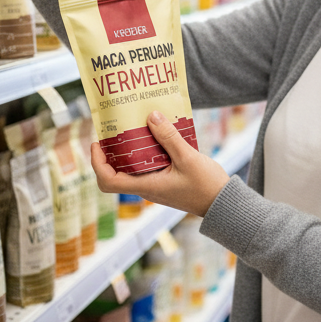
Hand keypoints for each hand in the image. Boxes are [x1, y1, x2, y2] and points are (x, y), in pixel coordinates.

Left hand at [90, 110, 230, 217]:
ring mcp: (156, 186)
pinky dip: (146, 152)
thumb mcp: (187, 158)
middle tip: (114, 131)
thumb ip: (169, 137)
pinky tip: (157, 136)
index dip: (97, 163)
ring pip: (132, 169)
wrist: (224, 205)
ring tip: (136, 128)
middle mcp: (147, 188)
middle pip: (116, 174)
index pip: (108, 181)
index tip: (97, 143)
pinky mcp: (166, 182)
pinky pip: (148, 167)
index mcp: (146, 186)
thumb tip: (151, 116)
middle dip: (110, 153)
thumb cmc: (206, 186)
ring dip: (129, 151)